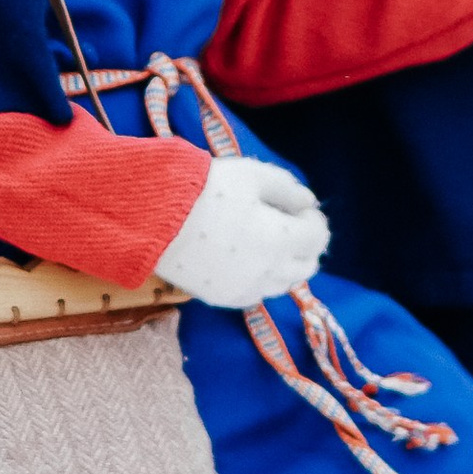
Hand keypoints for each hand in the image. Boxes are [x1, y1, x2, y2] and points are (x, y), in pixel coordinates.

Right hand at [155, 154, 329, 307]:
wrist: (155, 218)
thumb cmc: (206, 190)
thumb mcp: (252, 175)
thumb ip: (287, 189)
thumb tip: (309, 203)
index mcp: (281, 241)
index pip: (317, 238)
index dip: (315, 221)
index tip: (302, 208)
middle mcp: (269, 272)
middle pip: (306, 267)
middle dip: (306, 246)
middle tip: (291, 225)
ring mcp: (245, 289)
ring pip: (283, 284)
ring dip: (286, 264)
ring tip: (267, 241)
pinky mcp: (222, 298)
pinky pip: (256, 293)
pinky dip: (261, 278)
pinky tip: (247, 259)